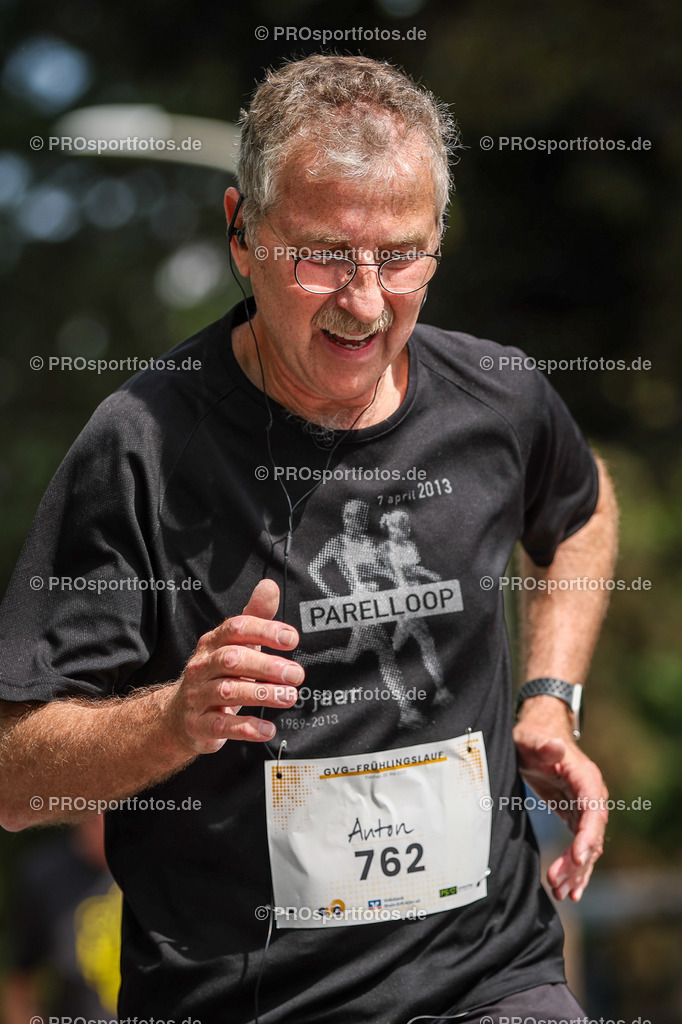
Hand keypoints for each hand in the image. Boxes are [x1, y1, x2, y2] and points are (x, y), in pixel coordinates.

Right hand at [168, 580, 302, 753]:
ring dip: (262, 694)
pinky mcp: (199, 725)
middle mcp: (201, 666)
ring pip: (227, 691)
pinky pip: (223, 725)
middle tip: (297, 674)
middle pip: (232, 659)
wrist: (178, 716)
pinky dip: (247, 727)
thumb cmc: (217, 674)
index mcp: (212, 642)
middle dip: (267, 666)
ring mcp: (197, 696)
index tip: (291, 639)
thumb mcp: (235, 644)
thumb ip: (255, 616)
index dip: (264, 631)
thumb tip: (270, 586)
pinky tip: (268, 729)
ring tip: (289, 696)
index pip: (236, 628)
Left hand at [514, 704, 607, 901]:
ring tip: (562, 893)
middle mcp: (591, 796)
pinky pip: (579, 846)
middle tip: (561, 885)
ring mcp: (585, 808)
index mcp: (585, 777)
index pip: (593, 810)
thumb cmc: (533, 736)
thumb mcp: (532, 738)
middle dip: (578, 862)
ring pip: (588, 847)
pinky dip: (574, 867)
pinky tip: (566, 887)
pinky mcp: (574, 817)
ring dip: (577, 871)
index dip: (587, 835)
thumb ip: (544, 746)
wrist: (536, 735)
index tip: (577, 856)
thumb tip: (556, 748)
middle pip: (592, 835)